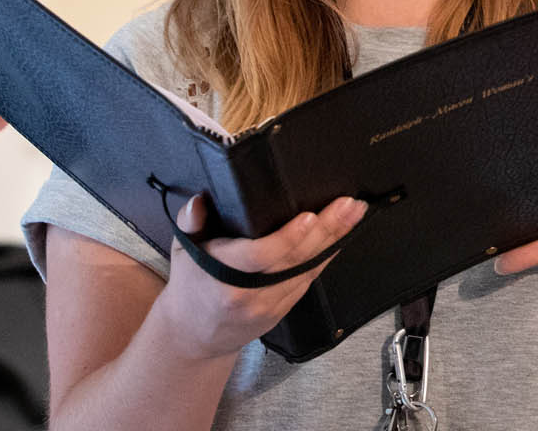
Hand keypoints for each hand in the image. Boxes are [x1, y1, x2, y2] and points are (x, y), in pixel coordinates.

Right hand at [152, 192, 366, 360]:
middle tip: (349, 205)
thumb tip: (199, 202)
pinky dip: (326, 259)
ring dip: (334, 241)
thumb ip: (190, 222)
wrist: (195, 334)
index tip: (310, 216)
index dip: (288, 238)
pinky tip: (341, 239)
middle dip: (326, 230)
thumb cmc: (191, 284)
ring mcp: (267, 307)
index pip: (260, 256)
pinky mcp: (281, 311)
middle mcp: (249, 294)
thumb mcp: (183, 249)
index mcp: (223, 275)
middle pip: (294, 260)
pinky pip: (308, 282)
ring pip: (307, 271)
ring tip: (354, 214)